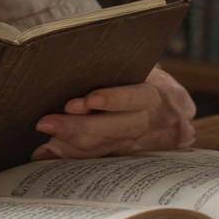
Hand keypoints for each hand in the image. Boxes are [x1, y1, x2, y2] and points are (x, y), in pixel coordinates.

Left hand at [31, 66, 196, 159]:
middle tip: (46, 122)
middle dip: (78, 127)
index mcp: (156, 95)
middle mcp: (149, 123)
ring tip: (43, 138)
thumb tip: (78, 59)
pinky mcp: (123, 155)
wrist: (175, 113)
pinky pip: (96, 158)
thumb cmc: (146, 79)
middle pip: (115, 129)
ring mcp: (137, 143)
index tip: (88, 99)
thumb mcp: (142, 68)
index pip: (137, 98)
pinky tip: (47, 153)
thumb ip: (118, 68)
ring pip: (103, 147)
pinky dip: (71, 155)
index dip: (114, 99)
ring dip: (70, 145)